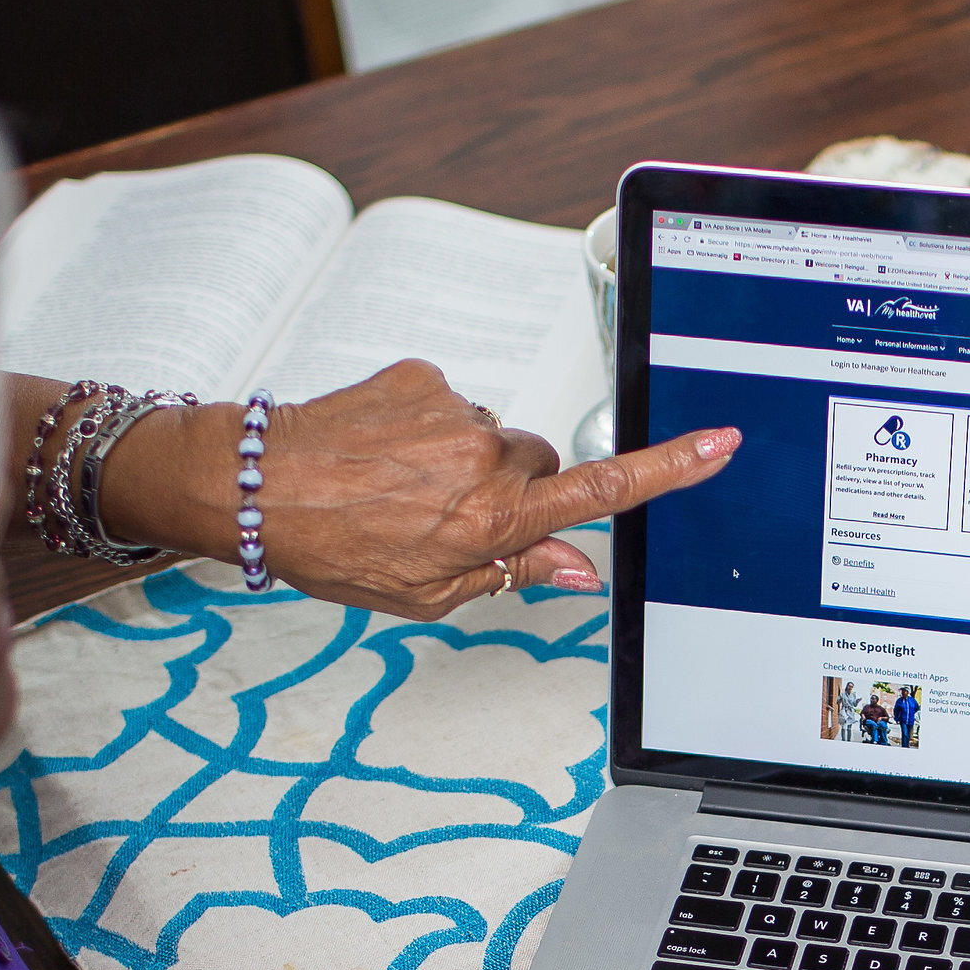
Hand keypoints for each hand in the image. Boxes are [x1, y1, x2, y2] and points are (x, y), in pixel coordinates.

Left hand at [81, 363, 735, 617]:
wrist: (250, 484)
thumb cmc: (330, 544)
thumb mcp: (427, 593)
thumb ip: (511, 575)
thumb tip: (572, 571)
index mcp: (496, 517)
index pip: (604, 491)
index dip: (669, 469)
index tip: (719, 442)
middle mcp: (485, 456)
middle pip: (542, 466)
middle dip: (514, 491)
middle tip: (452, 521)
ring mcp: (454, 411)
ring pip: (493, 438)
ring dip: (464, 463)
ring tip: (401, 489)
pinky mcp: (422, 376)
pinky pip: (450, 405)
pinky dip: (427, 430)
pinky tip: (383, 456)